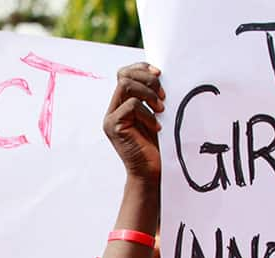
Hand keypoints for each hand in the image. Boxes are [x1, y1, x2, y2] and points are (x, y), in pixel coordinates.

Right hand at [103, 63, 163, 180]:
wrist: (151, 173)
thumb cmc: (156, 147)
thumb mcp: (155, 115)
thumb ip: (150, 96)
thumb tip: (158, 73)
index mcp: (121, 104)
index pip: (125, 74)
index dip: (141, 68)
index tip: (160, 73)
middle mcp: (113, 109)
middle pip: (123, 75)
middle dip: (147, 79)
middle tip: (163, 95)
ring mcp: (111, 118)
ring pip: (125, 85)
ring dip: (148, 93)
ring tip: (161, 109)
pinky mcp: (113, 127)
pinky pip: (131, 105)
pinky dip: (148, 113)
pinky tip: (156, 126)